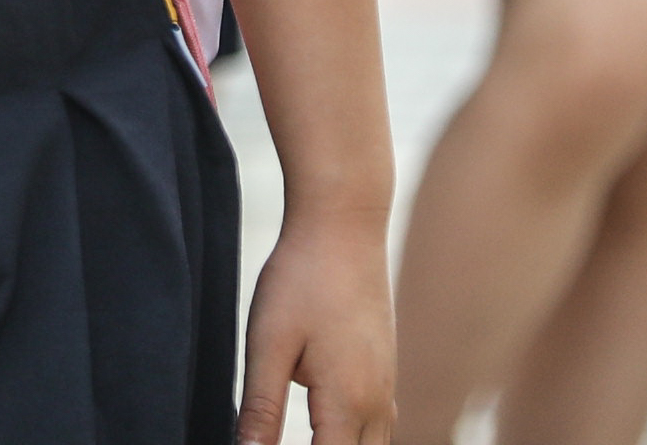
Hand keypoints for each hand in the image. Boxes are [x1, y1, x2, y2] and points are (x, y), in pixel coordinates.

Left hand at [239, 215, 394, 444]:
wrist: (344, 222)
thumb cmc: (301, 278)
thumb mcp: (268, 345)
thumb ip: (261, 410)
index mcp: (348, 403)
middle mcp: (377, 402)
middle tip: (273, 441)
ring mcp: (386, 384)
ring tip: (307, 435)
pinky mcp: (384, 367)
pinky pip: (378, 425)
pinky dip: (355, 439)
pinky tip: (329, 431)